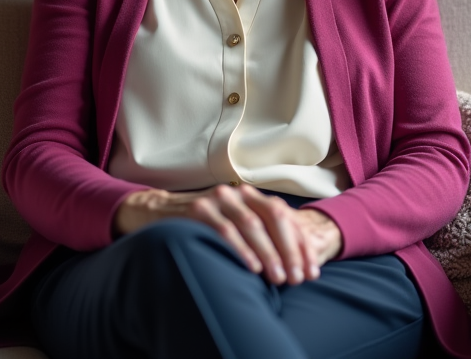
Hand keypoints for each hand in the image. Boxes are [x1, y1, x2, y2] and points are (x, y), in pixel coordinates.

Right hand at [114, 184, 341, 284]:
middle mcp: (237, 193)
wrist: (159, 212)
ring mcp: (217, 199)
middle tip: (298, 277)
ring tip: (280, 277)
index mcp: (250, 195)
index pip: (284, 216)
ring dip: (269, 253)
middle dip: (289, 249)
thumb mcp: (235, 223)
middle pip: (273, 217)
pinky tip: (252, 268)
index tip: (311, 269)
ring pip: (251, 225)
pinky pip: (224, 231)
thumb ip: (261, 233)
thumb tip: (296, 260)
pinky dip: (241, 250)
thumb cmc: (205, 225)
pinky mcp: (198, 210)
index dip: (300, 243)